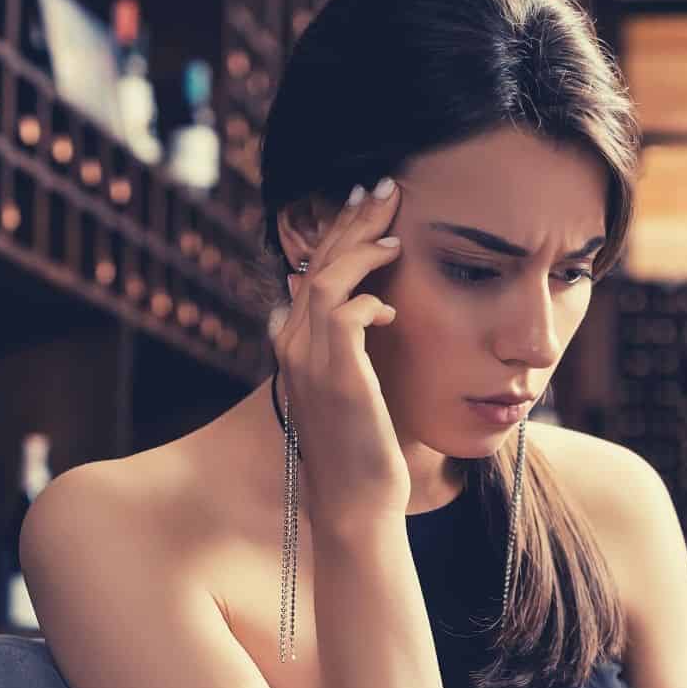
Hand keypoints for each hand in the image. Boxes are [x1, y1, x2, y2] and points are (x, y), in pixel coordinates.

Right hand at [272, 176, 408, 530]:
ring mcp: (310, 362)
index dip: (335, 232)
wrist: (355, 501)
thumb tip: (327, 309)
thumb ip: (335, 347)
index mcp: (293, 345)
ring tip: (393, 230)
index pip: (310, 271)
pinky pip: (344, 314)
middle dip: (350, 220)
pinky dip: (368, 299)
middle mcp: (292, 347)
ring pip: (326, 279)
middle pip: (316, 264)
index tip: (365, 202)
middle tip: (384, 186)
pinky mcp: (338, 377)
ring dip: (361, 248)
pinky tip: (389, 306)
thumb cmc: (360, 449)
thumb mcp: (346, 388)